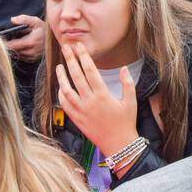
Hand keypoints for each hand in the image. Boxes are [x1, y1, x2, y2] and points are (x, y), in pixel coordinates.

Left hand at [4, 13, 45, 61]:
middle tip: (6, 39)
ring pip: (17, 54)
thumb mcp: (35, 21)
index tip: (1, 39)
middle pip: (13, 51)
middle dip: (9, 45)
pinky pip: (22, 57)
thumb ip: (24, 19)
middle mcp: (32, 51)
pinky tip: (21, 46)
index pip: (12, 45)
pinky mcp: (33, 59)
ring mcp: (32, 56)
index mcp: (31, 41)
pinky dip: (19, 52)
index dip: (5, 43)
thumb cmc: (44, 29)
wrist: (55, 39)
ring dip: (14, 49)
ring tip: (15, 41)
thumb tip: (12, 19)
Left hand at [55, 42, 139, 157]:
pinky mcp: (77, 119)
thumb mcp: (131, 101)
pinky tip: (61, 86)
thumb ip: (127, 83)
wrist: (118, 145)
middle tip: (66, 48)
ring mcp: (81, 111)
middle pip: (76, 76)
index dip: (83, 57)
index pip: (90, 71)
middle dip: (70, 60)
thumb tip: (124, 68)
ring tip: (59, 66)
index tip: (79, 47)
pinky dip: (61, 94)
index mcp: (103, 95)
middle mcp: (90, 102)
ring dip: (62, 77)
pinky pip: (65, 104)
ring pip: (67, 90)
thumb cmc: (126, 122)